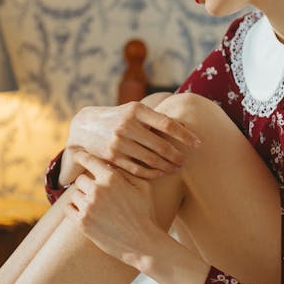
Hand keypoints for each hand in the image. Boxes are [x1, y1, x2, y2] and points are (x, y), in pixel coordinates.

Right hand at [60, 99, 201, 184]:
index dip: (185, 135)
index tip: (198, 143)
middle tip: (186, 161)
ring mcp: (119, 143)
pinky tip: (161, 173)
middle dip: (177, 155)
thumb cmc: (119, 118)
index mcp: (137, 110)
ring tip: (177, 168)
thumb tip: (187, 128)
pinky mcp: (113, 158)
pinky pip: (138, 169)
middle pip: (161, 145)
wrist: (85, 127)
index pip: (168, 124)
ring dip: (168, 166)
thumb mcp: (135, 110)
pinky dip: (153, 173)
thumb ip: (156, 118)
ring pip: (151, 160)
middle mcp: (127, 125)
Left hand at [64, 150, 164, 267]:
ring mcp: (88, 206)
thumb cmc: (145, 213)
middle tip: (99, 194)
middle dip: (88, 184)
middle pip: (81, 179)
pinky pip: (68, 209)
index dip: (81, 156)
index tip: (76, 154)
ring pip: (75, 194)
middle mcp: (97, 190)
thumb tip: (111, 164)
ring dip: (82, 198)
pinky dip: (74, 209)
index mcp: (112, 178)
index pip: (88, 160)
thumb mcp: (143, 187)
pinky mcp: (82, 222)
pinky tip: (85, 213)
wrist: (143, 243)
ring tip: (97, 207)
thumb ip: (127, 172)